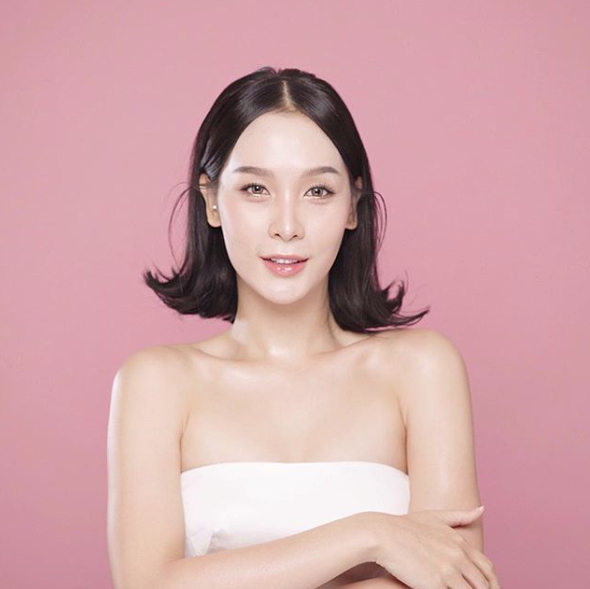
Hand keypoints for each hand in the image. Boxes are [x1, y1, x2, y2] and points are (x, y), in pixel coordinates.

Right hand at [367, 507, 499, 588]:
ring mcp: (448, 571)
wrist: (383, 534)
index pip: (487, 568)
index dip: (491, 583)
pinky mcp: (436, 584)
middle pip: (484, 585)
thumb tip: (482, 509)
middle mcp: (458, 556)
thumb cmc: (405, 526)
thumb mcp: (434, 517)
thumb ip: (460, 516)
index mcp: (460, 542)